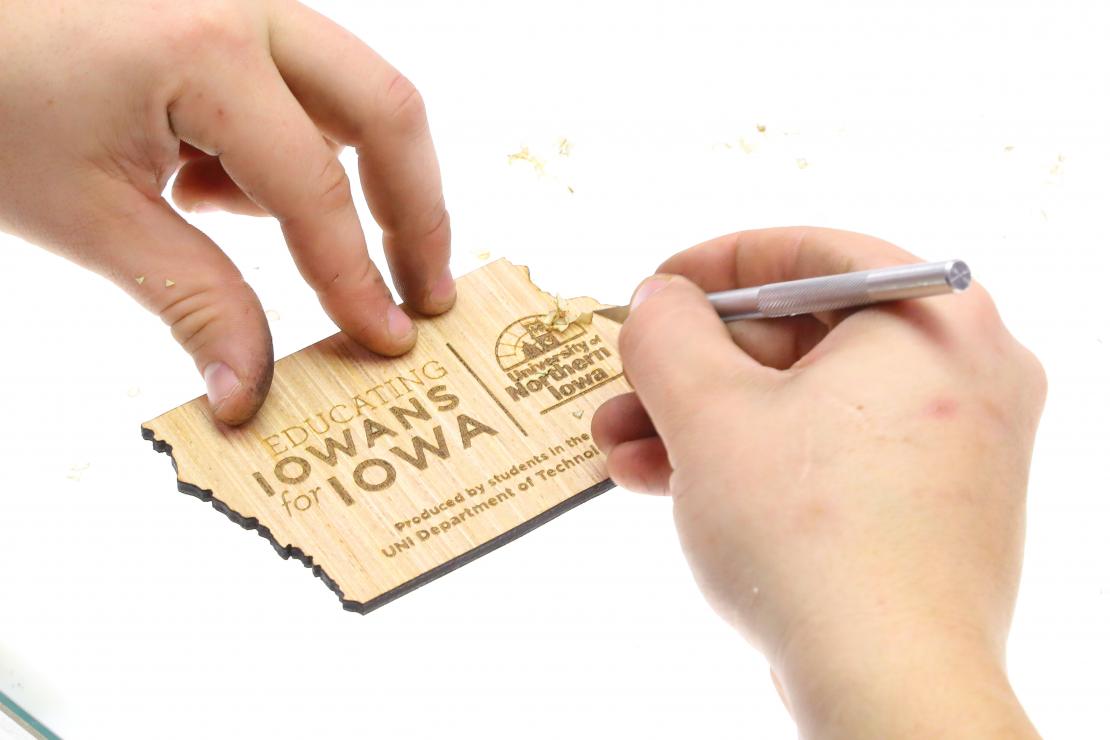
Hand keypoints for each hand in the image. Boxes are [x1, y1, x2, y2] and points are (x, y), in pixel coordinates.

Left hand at [0, 0, 452, 424]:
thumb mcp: (89, 215)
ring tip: (240, 219)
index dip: (357, 278)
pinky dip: (283, 148)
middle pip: (387, 112)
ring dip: (343, 177)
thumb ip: (192, 301)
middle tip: (425, 291)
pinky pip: (302, 89)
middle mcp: (249, 7)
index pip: (316, 189)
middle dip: (415, 212)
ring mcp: (246, 4)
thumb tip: (251, 394)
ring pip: (352, 96)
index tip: (390, 339)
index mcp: (209, 52)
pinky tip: (200, 176)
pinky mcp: (233, 18)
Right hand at [593, 228, 1045, 737]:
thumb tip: (658, 302)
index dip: (715, 265)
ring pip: (803, 405)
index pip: (810, 253)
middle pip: (800, 336)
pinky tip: (668, 481)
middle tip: (625, 384)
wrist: (885, 685)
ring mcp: (952, 445)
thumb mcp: (708, 413)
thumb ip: (667, 335)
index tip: (656, 289)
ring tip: (622, 445)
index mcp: (932, 318)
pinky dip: (751, 461)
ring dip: (702, 421)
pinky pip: (827, 456)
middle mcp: (962, 371)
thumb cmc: (812, 537)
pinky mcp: (928, 507)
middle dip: (692, 368)